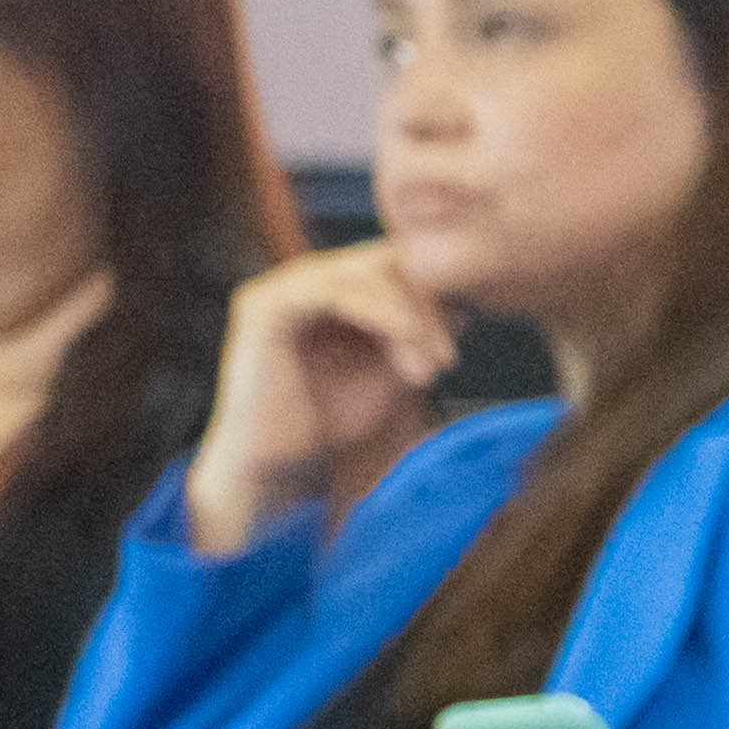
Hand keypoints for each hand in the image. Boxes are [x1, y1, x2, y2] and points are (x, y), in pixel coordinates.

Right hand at [181, 242, 460, 555]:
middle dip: (424, 305)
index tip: (453, 352)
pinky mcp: (266, 307)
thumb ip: (417, 340)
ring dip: (405, 314)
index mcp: (331, 290)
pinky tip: (403, 338)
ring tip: (426, 365)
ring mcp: (281, 288)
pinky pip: (330, 290)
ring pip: (361, 272)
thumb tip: (463, 308)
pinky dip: (376, 311)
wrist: (276, 467)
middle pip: (381, 261)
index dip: (432, 299)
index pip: (392, 268)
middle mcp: (305, 281)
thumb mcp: (388, 374)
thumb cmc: (327, 421)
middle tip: (447, 357)